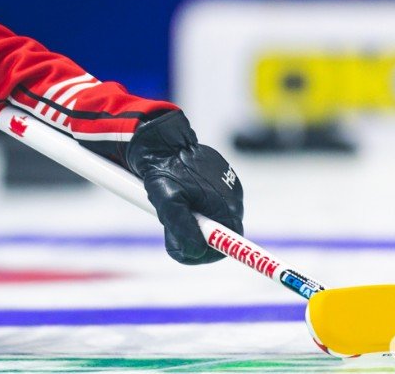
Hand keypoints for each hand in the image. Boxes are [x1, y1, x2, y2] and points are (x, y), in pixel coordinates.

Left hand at [126, 110, 243, 264]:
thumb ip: (183, 228)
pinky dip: (192, 206)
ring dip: (191, 220)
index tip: (185, 252)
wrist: (161, 141)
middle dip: (193, 236)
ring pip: (210, 219)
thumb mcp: (168, 201)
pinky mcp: (218, 182)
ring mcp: (227, 189)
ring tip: (170, 206)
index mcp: (227, 205)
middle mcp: (233, 199)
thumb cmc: (164, 169)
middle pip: (218, 234)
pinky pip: (207, 204)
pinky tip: (176, 195)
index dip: (206, 253)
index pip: (228, 244)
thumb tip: (196, 251)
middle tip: (169, 228)